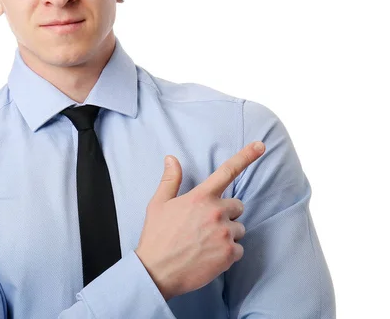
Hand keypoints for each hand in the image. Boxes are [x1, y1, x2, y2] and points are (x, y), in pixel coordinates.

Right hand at [134, 141, 265, 300]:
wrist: (157, 271)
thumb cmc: (157, 236)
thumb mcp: (158, 203)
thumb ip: (170, 179)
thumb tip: (171, 158)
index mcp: (200, 197)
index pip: (227, 171)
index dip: (246, 156)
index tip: (260, 145)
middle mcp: (216, 212)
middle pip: (237, 206)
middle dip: (227, 213)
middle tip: (207, 224)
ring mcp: (224, 233)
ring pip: (239, 228)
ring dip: (228, 233)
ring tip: (206, 242)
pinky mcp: (230, 254)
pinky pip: (240, 249)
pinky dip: (229, 253)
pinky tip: (210, 255)